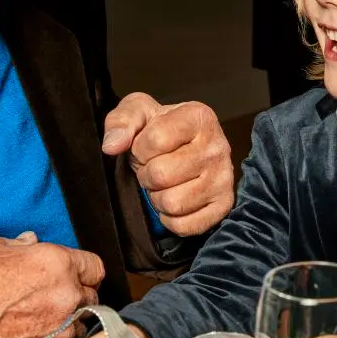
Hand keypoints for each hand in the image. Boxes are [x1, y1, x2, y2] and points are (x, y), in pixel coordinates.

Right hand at [0, 230, 104, 337]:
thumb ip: (15, 242)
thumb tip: (28, 242)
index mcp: (58, 264)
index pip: (94, 267)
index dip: (82, 271)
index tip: (72, 276)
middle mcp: (68, 297)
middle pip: (90, 298)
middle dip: (75, 297)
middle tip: (52, 301)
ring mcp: (62, 330)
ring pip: (80, 327)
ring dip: (67, 325)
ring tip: (41, 325)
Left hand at [102, 93, 233, 236]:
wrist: (187, 148)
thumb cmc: (161, 129)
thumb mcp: (138, 112)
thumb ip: (121, 121)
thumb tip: (112, 146)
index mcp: (199, 117)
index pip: (156, 139)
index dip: (140, 148)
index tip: (145, 147)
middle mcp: (218, 147)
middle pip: (162, 174)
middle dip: (147, 175)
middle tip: (153, 168)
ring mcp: (224, 179)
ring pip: (172, 203)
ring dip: (158, 197)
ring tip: (163, 184)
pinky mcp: (223, 206)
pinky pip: (184, 225)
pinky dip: (170, 219)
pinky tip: (173, 200)